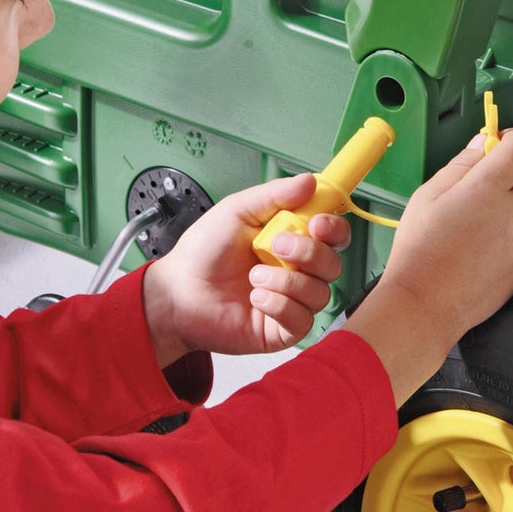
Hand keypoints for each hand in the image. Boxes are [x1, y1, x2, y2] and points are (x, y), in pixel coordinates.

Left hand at [142, 173, 350, 365]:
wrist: (177, 292)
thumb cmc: (203, 252)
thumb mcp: (237, 211)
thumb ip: (274, 195)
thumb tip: (310, 181)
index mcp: (291, 240)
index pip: (332, 235)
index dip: (335, 228)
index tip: (319, 222)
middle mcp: (296, 271)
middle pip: (333, 264)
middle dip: (310, 253)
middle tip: (277, 246)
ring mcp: (291, 301)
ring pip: (320, 294)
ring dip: (288, 281)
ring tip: (254, 276)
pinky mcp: (281, 330)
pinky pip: (303, 321)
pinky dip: (281, 306)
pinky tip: (256, 298)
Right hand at [346, 129, 512, 405]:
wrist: (426, 302)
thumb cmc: (419, 252)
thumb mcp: (427, 196)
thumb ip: (460, 165)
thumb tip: (482, 144)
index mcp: (486, 189)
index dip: (511, 139)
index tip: (498, 143)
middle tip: (498, 170)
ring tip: (495, 203)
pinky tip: (496, 229)